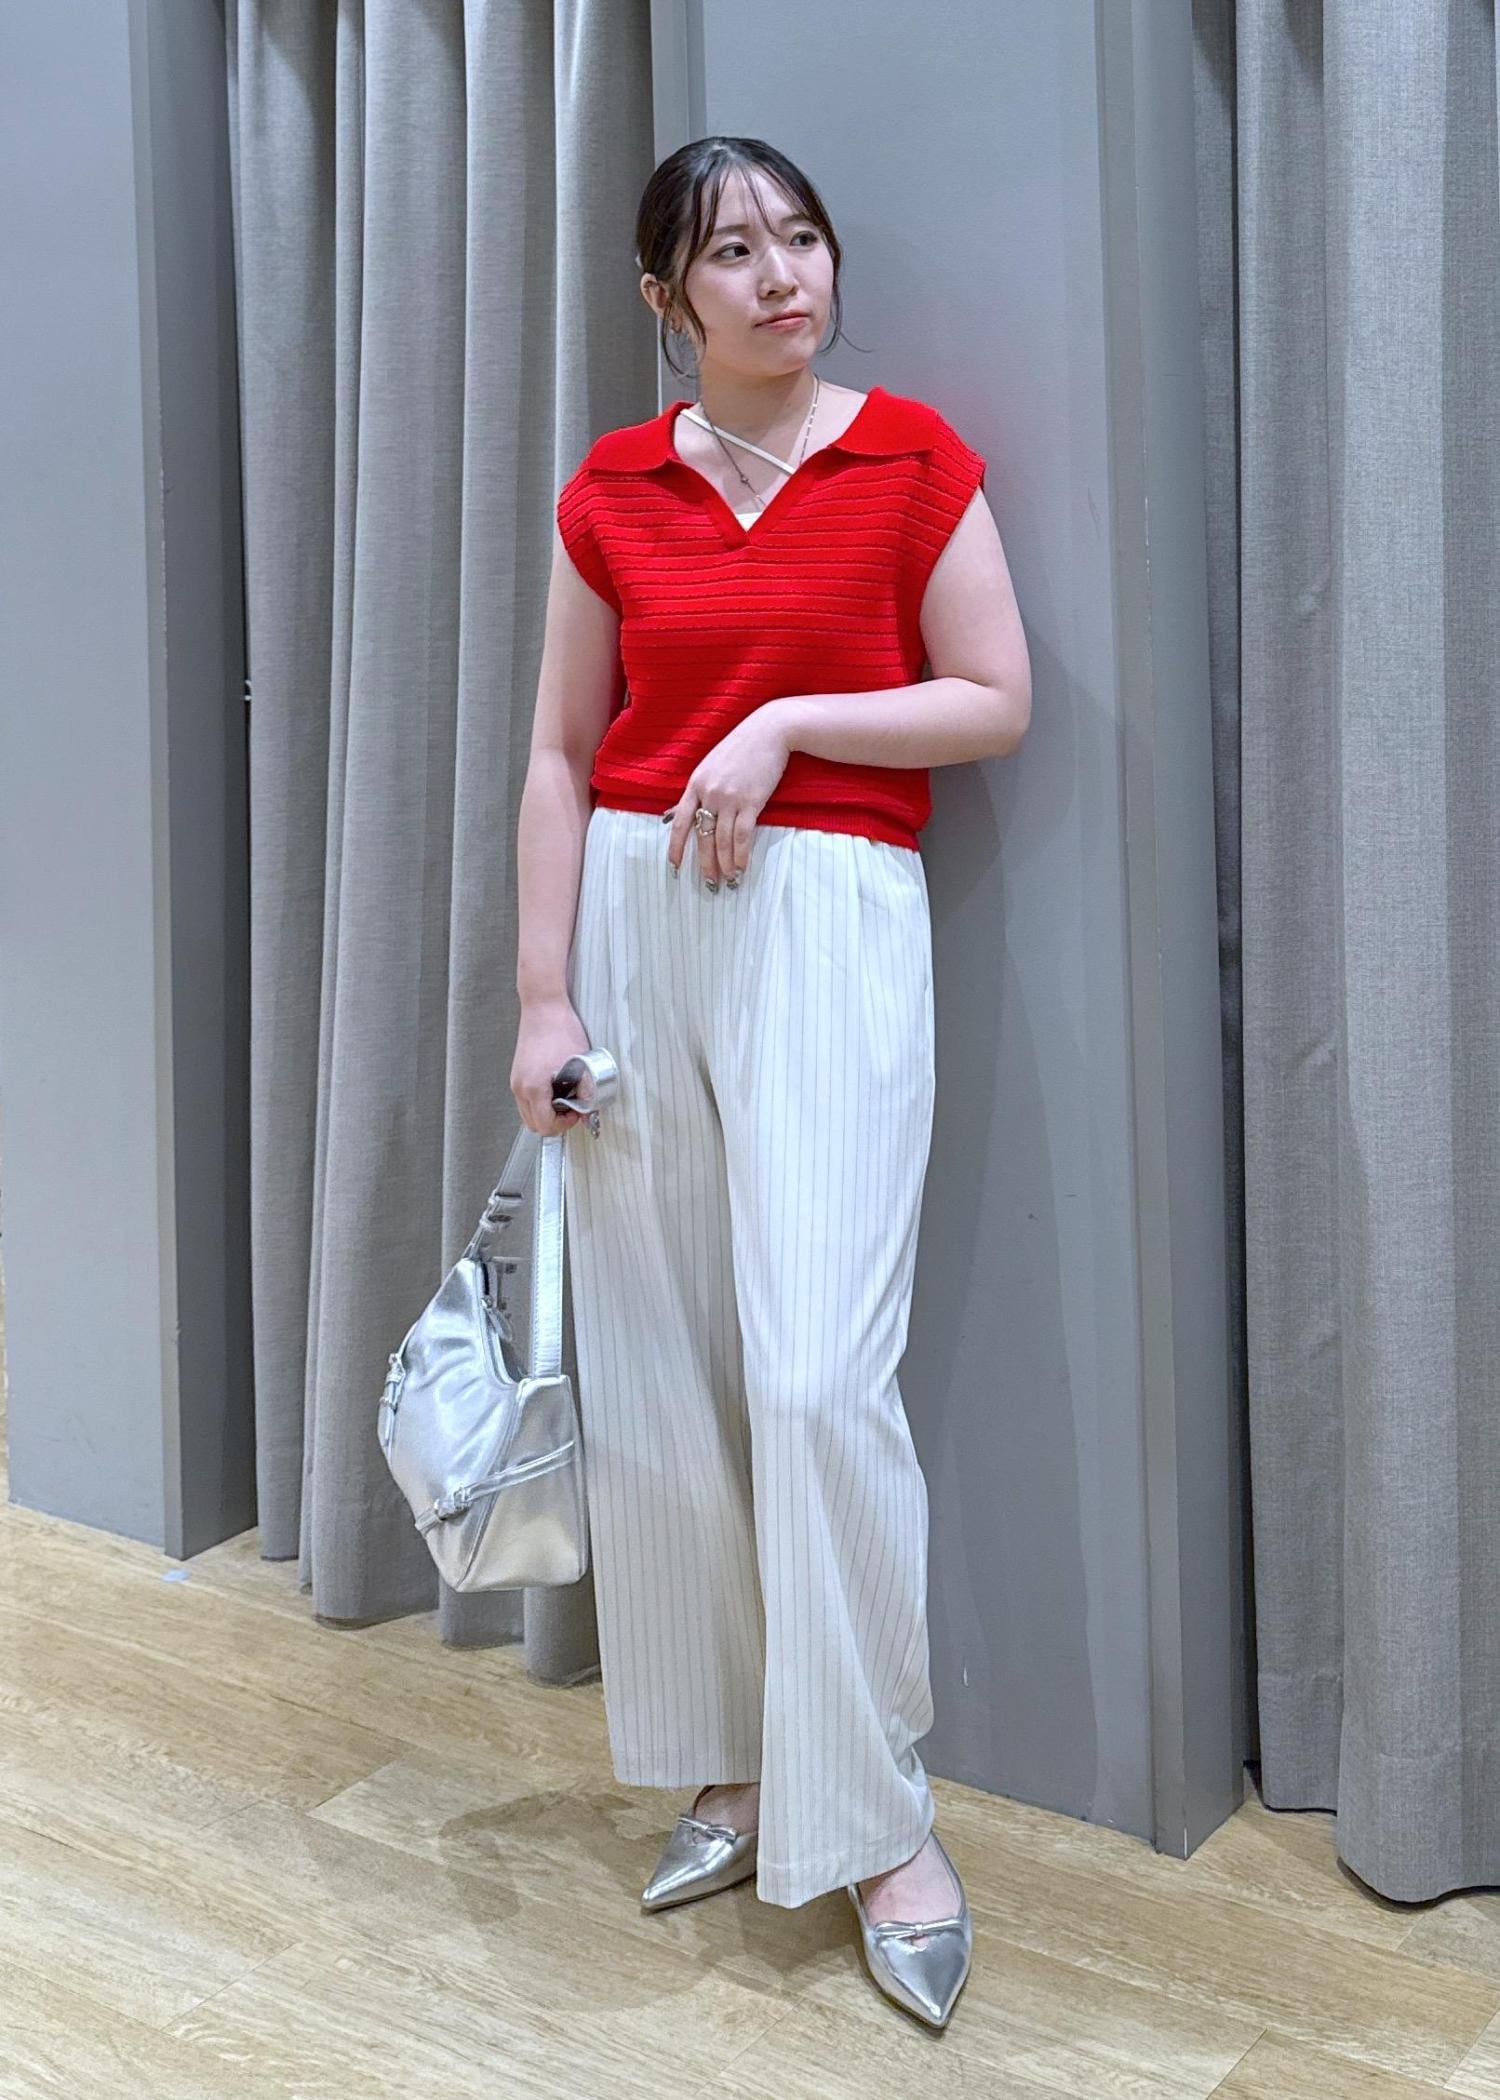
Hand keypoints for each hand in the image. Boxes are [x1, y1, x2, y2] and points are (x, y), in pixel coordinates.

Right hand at [510, 996, 593, 1135]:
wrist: (543, 1006)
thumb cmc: (559, 1028)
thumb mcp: (580, 1063)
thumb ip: (586, 1090)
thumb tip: (590, 1108)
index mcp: (533, 1088)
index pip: (545, 1125)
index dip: (565, 1125)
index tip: (577, 1113)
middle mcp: (519, 1087)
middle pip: (533, 1124)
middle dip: (555, 1123)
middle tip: (572, 1110)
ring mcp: (516, 1081)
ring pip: (528, 1113)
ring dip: (547, 1113)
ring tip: (566, 1098)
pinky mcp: (518, 1074)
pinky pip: (527, 1100)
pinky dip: (540, 1102)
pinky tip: (557, 1088)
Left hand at [664, 704, 794, 882]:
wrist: (769, 731)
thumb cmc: (742, 747)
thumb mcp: (712, 764)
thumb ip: (701, 788)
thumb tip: (685, 811)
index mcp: (695, 784)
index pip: (680, 822)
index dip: (676, 847)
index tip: (674, 867)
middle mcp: (709, 793)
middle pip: (702, 837)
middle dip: (704, 863)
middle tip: (708, 883)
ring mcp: (729, 798)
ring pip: (721, 840)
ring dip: (724, 863)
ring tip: (727, 879)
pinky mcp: (750, 801)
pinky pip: (742, 835)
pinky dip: (741, 855)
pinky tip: (741, 867)